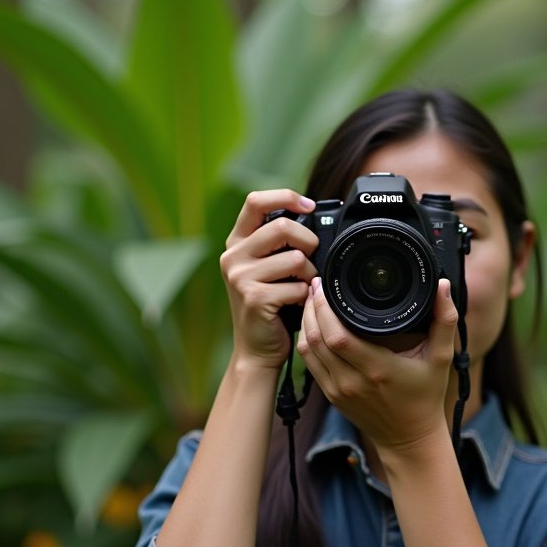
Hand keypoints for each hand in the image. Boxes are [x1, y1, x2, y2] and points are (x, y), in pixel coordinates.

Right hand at [220, 190, 319, 369]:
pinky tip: (296, 306)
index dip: (286, 197)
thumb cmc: (271, 307)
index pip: (255, 201)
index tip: (309, 206)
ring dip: (310, 275)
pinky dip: (305, 298)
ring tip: (302, 289)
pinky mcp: (254, 298)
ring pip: (296, 259)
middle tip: (311, 262)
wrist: (256, 349)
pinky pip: (297, 287)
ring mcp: (241, 277)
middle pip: (284, 226)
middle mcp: (233, 256)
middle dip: (309, 243)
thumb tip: (312, 220)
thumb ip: (279, 244)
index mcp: (237, 243)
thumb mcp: (268, 268)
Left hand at [297, 276, 459, 450]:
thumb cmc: (426, 397)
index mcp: (378, 369)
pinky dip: (306, 341)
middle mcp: (352, 381)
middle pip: (317, 338)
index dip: (326, 307)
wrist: (409, 438)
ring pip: (307, 350)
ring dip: (306, 322)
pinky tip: (312, 324)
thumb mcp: (442, 359)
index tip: (327, 285)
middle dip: (312, 307)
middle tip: (316, 285)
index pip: (338, 335)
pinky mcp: (331, 396)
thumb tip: (442, 286)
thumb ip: (445, 321)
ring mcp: (338, 391)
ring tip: (312, 300)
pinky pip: (309, 364)